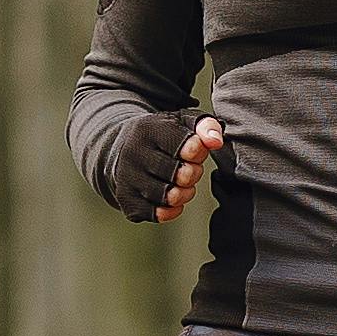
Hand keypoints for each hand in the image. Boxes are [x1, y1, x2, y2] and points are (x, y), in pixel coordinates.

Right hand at [105, 107, 227, 223]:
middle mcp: (132, 153)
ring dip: (184, 193)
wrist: (120, 150)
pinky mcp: (126, 201)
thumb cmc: (161, 136)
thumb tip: (215, 142)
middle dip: (192, 173)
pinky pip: (159, 214)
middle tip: (190, 168)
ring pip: (169, 197)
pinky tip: (170, 196)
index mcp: (148, 129)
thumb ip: (206, 126)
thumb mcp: (182, 121)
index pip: (185, 146)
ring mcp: (126, 178)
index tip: (196, 151)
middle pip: (179, 174)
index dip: (198, 152)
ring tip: (182, 183)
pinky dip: (171, 208)